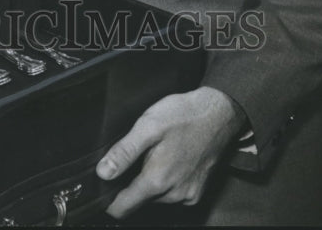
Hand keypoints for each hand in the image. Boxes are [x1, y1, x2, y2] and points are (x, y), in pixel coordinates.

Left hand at [96, 87, 245, 217]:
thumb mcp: (148, 125)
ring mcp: (187, 195)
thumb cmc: (184, 116)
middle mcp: (173, 194)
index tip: (102, 188)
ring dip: (149, 181)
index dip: (109, 200)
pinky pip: (172, 194)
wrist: (219, 114)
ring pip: (155, 197)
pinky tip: (168, 159)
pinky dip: (165, 181)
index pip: (124, 207)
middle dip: (130, 183)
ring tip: (153, 154)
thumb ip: (124, 152)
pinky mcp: (196, 192)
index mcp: (157, 180)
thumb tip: (103, 173)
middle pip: (139, 200)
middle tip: (134, 156)